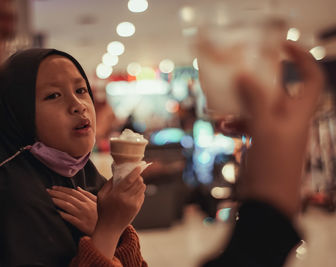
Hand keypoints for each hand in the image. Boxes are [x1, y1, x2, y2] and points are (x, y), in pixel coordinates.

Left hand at [47, 186, 96, 235]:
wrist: (107, 229)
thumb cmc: (101, 216)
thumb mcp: (97, 202)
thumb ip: (87, 195)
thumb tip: (78, 188)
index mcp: (88, 200)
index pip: (73, 192)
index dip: (62, 189)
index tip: (53, 187)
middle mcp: (84, 206)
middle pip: (68, 197)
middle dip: (56, 193)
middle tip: (47, 191)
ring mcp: (82, 214)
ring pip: (67, 205)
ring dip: (56, 201)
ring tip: (48, 199)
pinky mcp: (80, 224)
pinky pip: (68, 217)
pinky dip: (61, 213)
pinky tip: (54, 211)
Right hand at [96, 166, 145, 234]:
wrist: (110, 228)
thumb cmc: (103, 211)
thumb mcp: (101, 195)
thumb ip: (109, 183)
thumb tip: (118, 173)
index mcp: (117, 194)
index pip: (129, 179)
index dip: (135, 172)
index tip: (138, 166)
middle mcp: (127, 199)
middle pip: (138, 182)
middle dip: (138, 177)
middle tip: (134, 175)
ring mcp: (133, 204)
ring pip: (142, 188)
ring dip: (139, 183)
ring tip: (134, 183)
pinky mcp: (137, 208)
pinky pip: (142, 195)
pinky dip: (139, 191)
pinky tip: (134, 192)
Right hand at [236, 41, 323, 216]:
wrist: (267, 203)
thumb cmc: (272, 166)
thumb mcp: (264, 128)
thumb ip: (256, 100)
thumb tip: (245, 74)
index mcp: (299, 113)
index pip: (312, 78)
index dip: (302, 58)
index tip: (281, 46)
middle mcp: (289, 120)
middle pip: (278, 91)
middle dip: (258, 83)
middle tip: (240, 73)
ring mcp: (274, 132)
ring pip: (258, 108)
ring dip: (240, 106)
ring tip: (222, 110)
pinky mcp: (261, 143)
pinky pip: (248, 126)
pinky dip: (235, 124)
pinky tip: (222, 127)